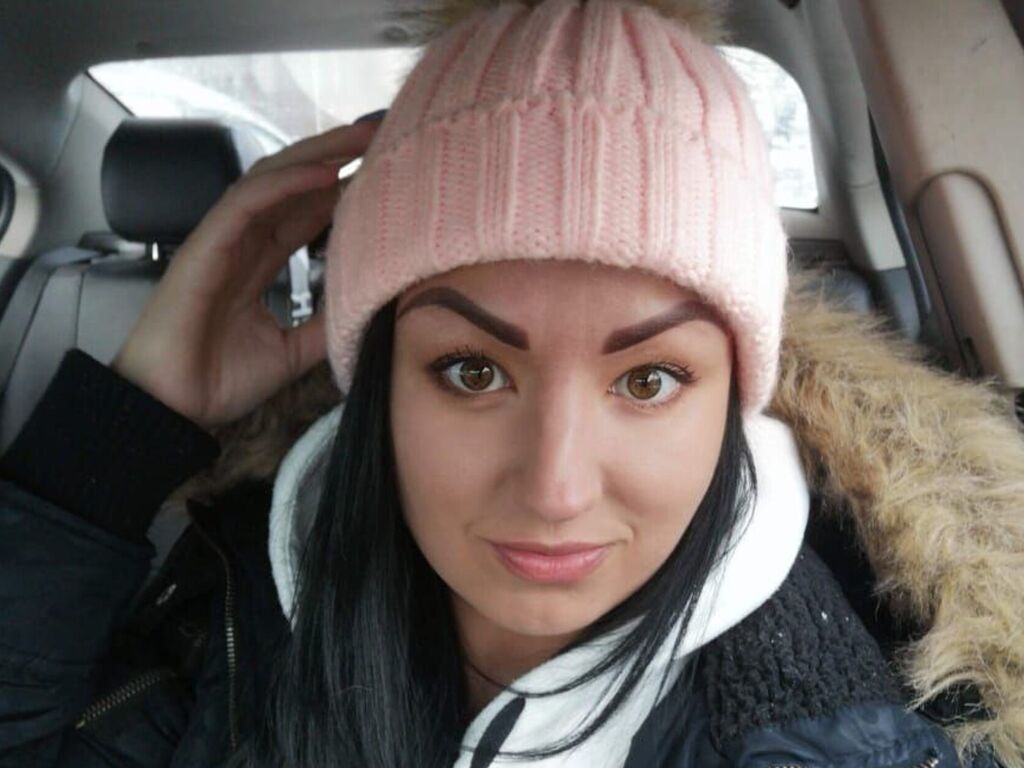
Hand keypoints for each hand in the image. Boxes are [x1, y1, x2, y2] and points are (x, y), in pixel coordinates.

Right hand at [111, 118, 381, 431]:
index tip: (385, 172)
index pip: (305, 212)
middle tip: (381, 134)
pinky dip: (286, 184)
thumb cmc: (219, 380)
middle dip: (335, 156)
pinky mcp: (205, 246)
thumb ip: (325, 324)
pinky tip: (325, 174)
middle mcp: (242, 242)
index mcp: (258, 263)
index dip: (342, 188)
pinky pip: (247, 202)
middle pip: (293, 184)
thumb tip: (369, 311)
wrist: (173, 409)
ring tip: (361, 137)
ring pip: (272, 179)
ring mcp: (222, 240)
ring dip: (317, 155)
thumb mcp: (293, 351)